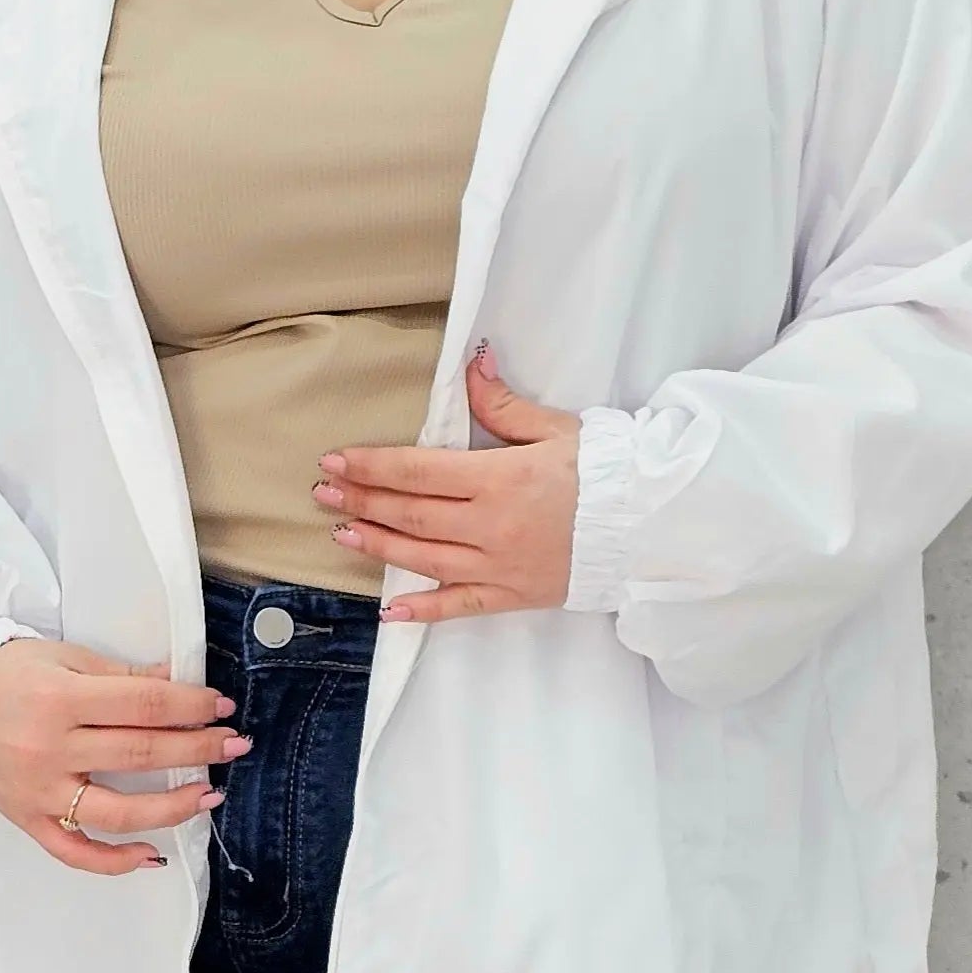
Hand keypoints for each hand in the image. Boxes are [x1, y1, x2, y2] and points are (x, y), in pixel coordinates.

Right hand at [0, 638, 249, 875]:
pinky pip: (76, 852)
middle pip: (140, 754)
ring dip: (172, 807)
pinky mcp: (29, 820)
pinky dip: (115, 861)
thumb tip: (175, 680)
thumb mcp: (62, 658)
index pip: (143, 705)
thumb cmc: (4, 675)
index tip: (222, 707)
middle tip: (234, 745)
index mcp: (60, 699)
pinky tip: (151, 855)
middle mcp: (50, 749)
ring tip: (209, 795)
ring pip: (117, 812)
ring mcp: (40, 791)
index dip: (190, 705)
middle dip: (196, 750)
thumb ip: (120, 676)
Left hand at [311, 343, 580, 622]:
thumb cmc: (604, 471)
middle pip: (411, 514)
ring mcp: (499, 566)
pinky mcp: (512, 596)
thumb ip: (502, 403)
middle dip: (361, 501)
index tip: (335, 461)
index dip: (371, 466)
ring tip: (342, 533)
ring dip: (378, 545)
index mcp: (499, 477)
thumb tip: (472, 361)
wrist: (648, 525)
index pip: (418, 471)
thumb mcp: (555, 427)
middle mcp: (491, 525)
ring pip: (424, 558)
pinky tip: (389, 611)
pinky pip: (458, 606)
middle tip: (322, 494)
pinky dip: (422, 611)